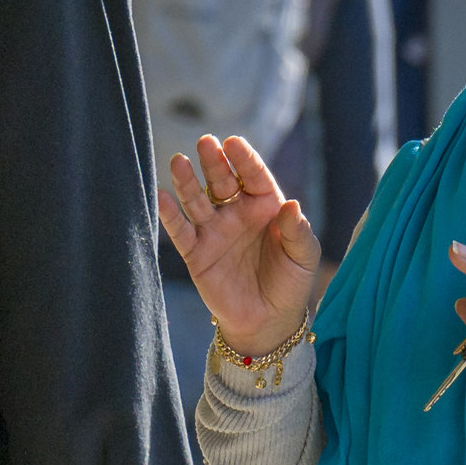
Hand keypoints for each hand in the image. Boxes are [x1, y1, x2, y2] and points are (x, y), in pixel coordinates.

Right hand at [159, 135, 321, 358]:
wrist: (268, 321)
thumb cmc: (290, 284)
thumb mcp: (304, 257)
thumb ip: (298, 231)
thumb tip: (292, 205)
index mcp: (266, 207)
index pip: (254, 176)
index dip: (244, 159)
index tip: (234, 143)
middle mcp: (237, 213)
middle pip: (222, 181)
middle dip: (214, 162)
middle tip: (206, 142)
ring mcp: (214, 231)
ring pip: (197, 200)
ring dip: (187, 181)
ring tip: (179, 161)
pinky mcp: (196, 253)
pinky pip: (180, 231)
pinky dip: (169, 215)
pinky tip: (161, 196)